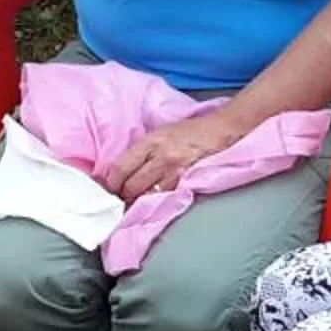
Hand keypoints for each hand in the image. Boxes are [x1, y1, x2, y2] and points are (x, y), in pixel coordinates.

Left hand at [99, 110, 245, 200]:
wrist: (222, 129)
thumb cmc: (191, 130)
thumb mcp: (162, 132)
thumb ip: (144, 149)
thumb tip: (124, 169)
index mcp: (151, 140)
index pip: (120, 167)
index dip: (111, 181)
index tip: (108, 187)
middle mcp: (161, 155)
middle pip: (131, 185)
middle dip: (123, 194)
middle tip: (121, 197)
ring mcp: (175, 170)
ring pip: (147, 194)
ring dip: (139, 200)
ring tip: (136, 200)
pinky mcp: (187, 180)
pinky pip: (165, 196)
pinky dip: (156, 201)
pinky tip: (154, 201)